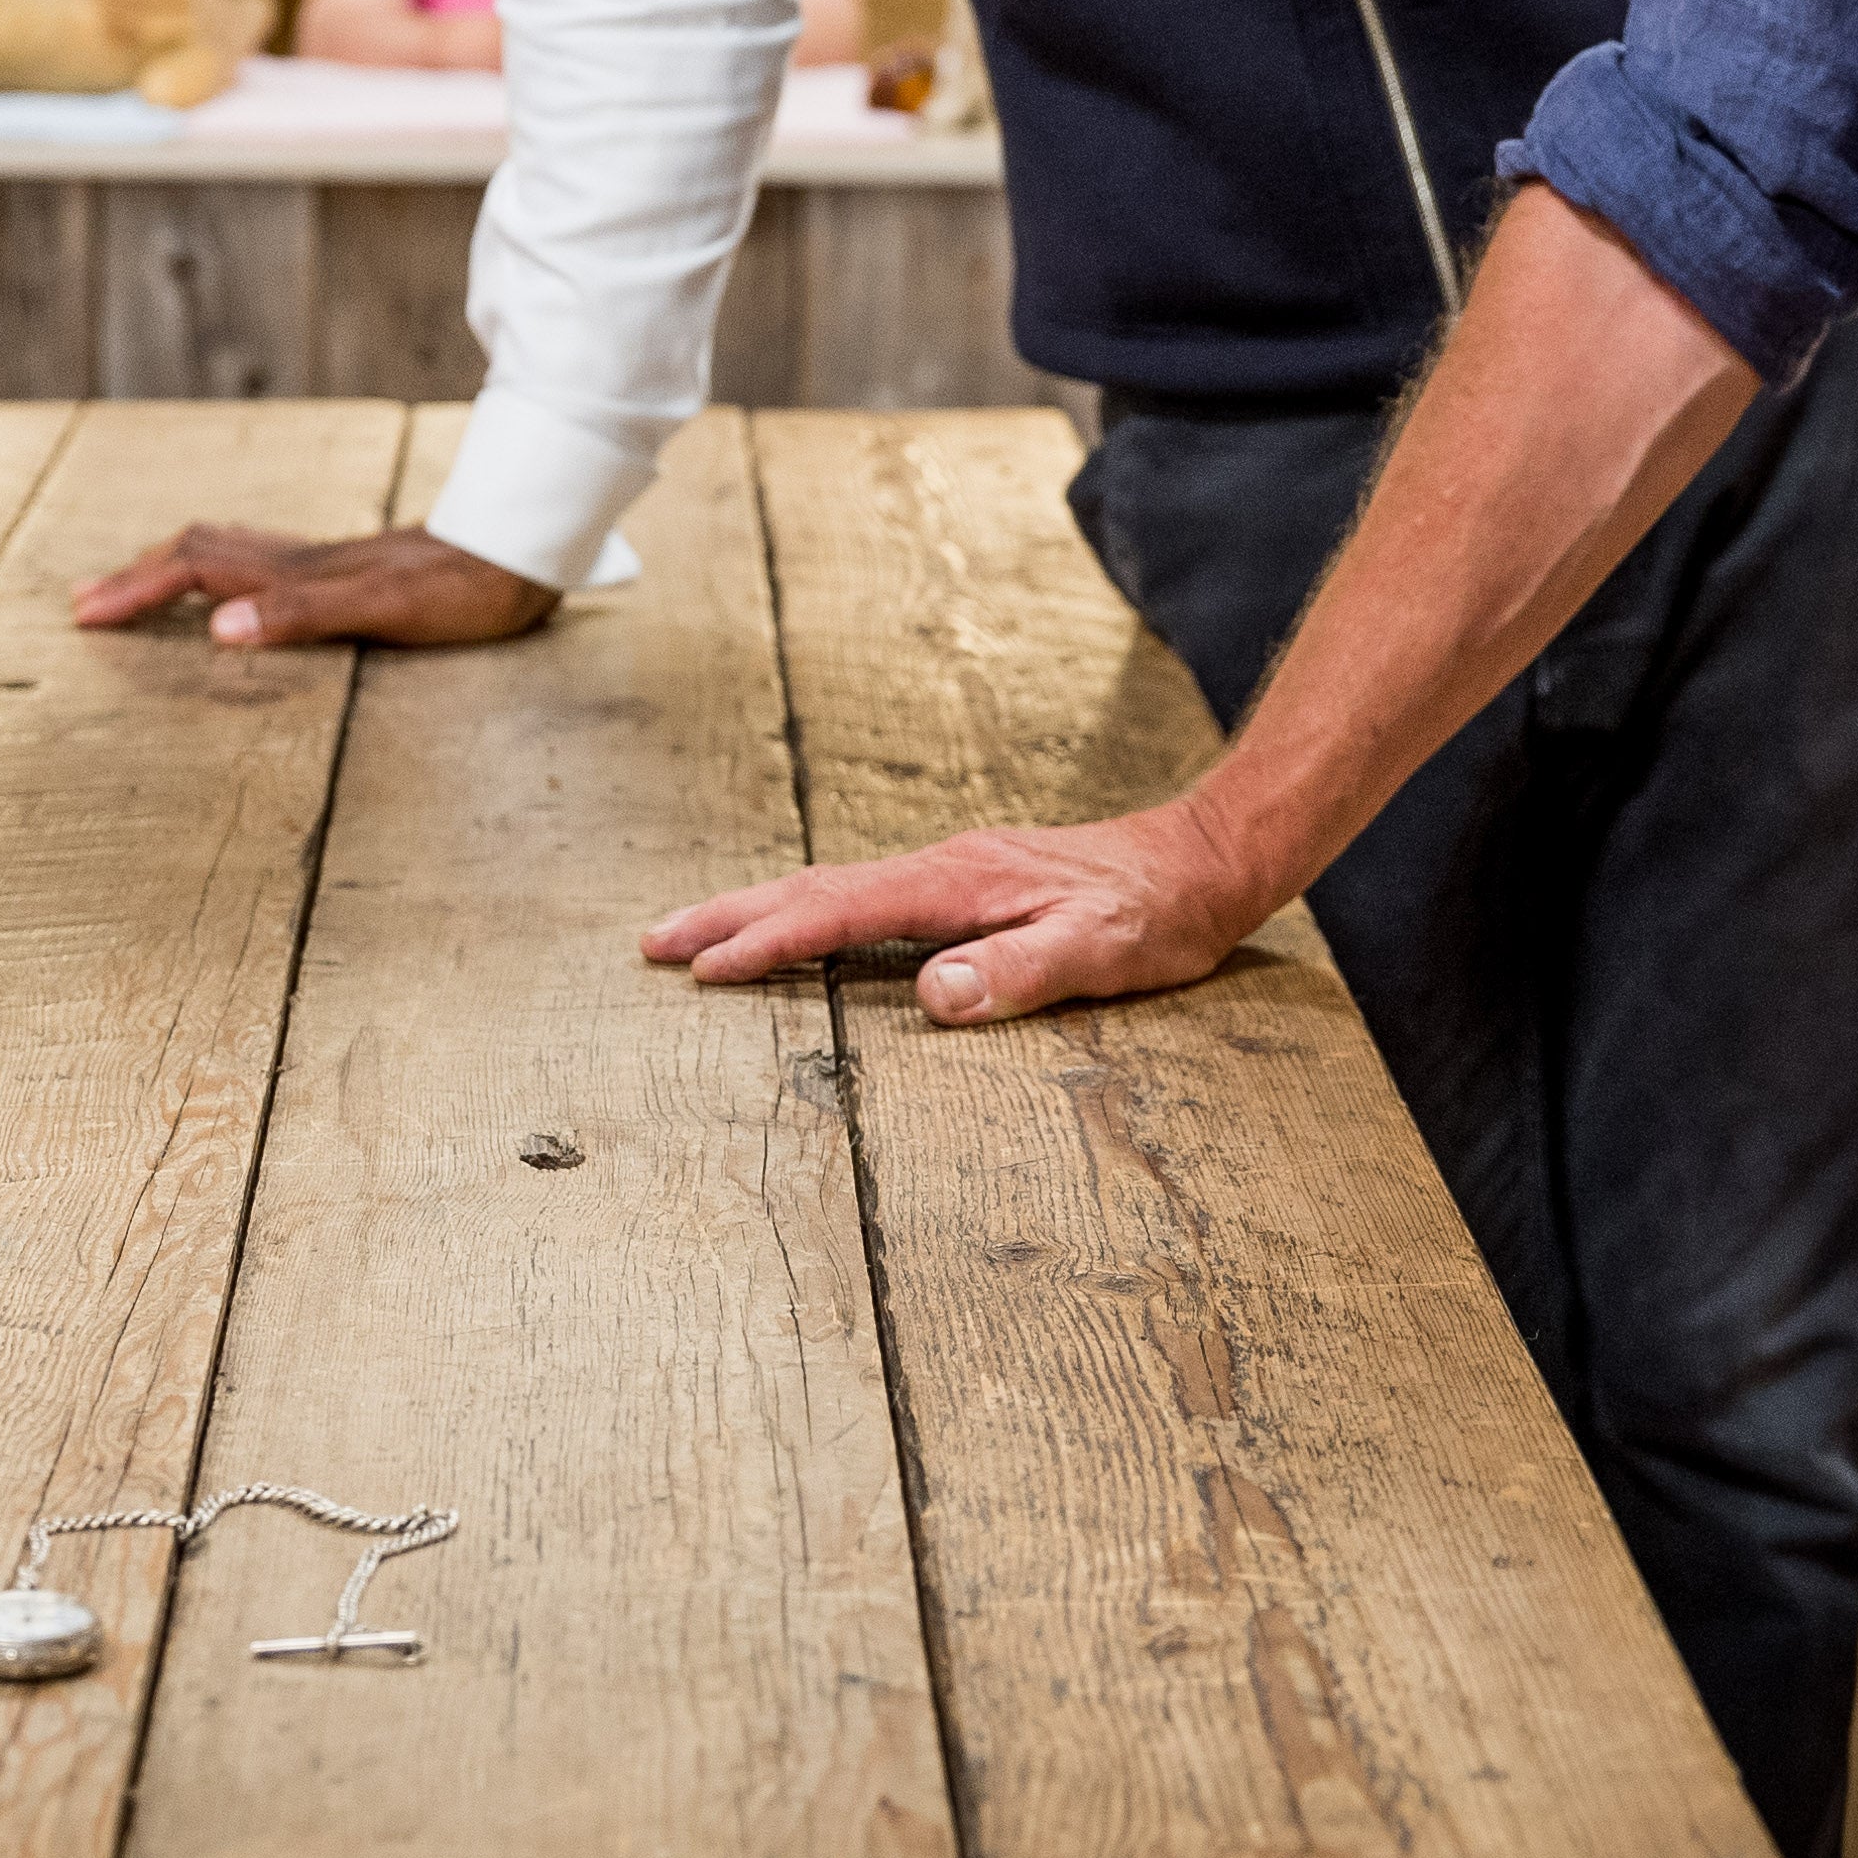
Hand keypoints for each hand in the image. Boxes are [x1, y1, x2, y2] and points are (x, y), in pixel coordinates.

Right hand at [69, 522, 558, 649]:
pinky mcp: (350, 571)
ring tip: (135, 588)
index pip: (196, 568)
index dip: (138, 589)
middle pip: (198, 549)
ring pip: (227, 550)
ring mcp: (325, 561)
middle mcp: (304, 560)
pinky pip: (260, 563)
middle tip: (86, 603)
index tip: (86, 616)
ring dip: (172, 568)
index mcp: (300, 571)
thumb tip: (215, 628)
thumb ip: (303, 614)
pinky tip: (230, 591)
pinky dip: (218, 573)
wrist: (523, 553)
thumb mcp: (386, 612)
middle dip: (137, 574)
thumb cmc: (464, 591)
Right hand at [640, 797, 1274, 1024]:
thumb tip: (935, 997)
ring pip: (833, 887)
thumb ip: (1018, 972)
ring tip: (697, 936)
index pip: (841, 912)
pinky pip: (863, 895)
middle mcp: (943, 866)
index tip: (705, 968)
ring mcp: (951, 870)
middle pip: (814, 887)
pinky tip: (797, 929)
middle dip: (731, 915)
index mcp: (959, 883)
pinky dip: (808, 910)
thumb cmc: (1156, 913)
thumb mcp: (1100, 950)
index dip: (769, 940)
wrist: (1203, 860)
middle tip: (655, 941)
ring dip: (759, 909)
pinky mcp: (966, 882)